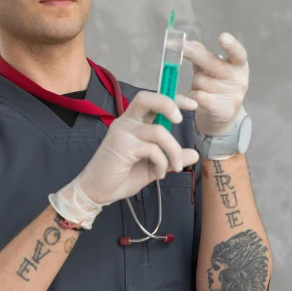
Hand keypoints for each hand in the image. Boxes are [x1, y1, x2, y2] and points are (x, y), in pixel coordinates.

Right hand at [51, 90, 199, 227]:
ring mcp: (123, 133)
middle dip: (169, 104)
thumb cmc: (121, 177)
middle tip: (181, 120)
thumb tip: (194, 155)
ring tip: (174, 167)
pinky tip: (159, 174)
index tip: (192, 105)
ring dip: (174, 151)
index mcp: (132, 122)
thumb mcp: (153, 167)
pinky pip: (153, 149)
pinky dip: (162, 163)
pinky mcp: (122, 146)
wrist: (97, 192)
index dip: (173, 99)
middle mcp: (126, 122)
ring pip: (159, 131)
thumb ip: (170, 158)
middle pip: (147, 99)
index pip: (152, 101)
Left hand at [182, 32, 248, 136]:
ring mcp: (233, 95)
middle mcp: (239, 79)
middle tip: (179, 45)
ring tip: (201, 88)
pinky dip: (191, 96)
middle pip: (213, 64)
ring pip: (200, 81)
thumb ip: (203, 56)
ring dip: (195, 83)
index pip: (238, 54)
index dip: (231, 46)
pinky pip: (197, 96)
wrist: (224, 114)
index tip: (222, 36)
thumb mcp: (212, 68)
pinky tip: (195, 99)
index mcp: (239, 65)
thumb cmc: (217, 84)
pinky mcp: (223, 109)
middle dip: (194, 54)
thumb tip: (191, 43)